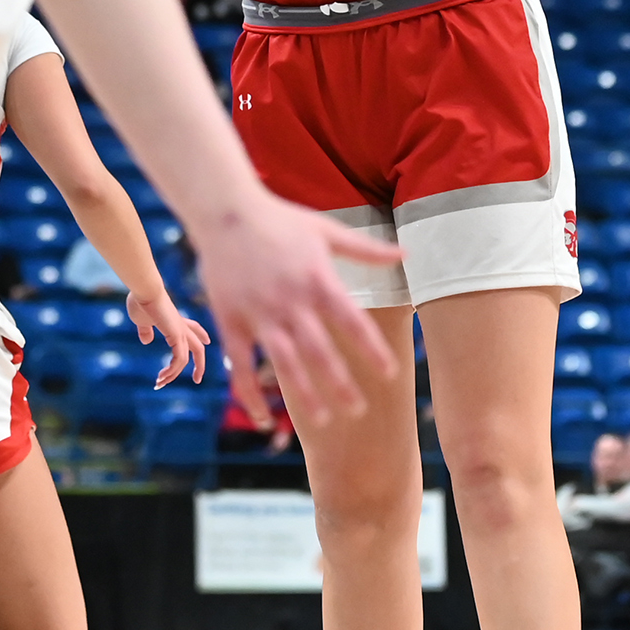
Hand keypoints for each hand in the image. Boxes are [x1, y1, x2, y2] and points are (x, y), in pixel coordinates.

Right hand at [131, 285, 209, 387]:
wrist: (145, 290)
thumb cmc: (141, 301)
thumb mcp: (141, 320)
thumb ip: (145, 330)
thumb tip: (146, 341)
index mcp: (175, 320)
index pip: (193, 327)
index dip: (201, 334)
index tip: (208, 341)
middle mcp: (181, 326)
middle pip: (198, 346)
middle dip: (200, 364)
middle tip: (197, 379)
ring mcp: (180, 331)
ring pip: (187, 358)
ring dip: (174, 374)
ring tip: (160, 384)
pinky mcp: (176, 336)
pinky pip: (179, 359)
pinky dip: (172, 371)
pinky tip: (162, 377)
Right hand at [184, 188, 396, 428]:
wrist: (223, 209)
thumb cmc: (280, 218)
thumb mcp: (326, 229)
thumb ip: (366, 249)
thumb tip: (406, 253)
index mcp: (317, 279)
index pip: (352, 322)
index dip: (372, 350)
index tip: (390, 374)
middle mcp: (290, 301)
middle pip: (320, 351)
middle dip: (341, 383)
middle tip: (359, 411)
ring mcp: (259, 313)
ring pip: (284, 363)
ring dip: (304, 393)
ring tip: (323, 419)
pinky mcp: (230, 320)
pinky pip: (240, 365)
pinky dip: (250, 394)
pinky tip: (265, 417)